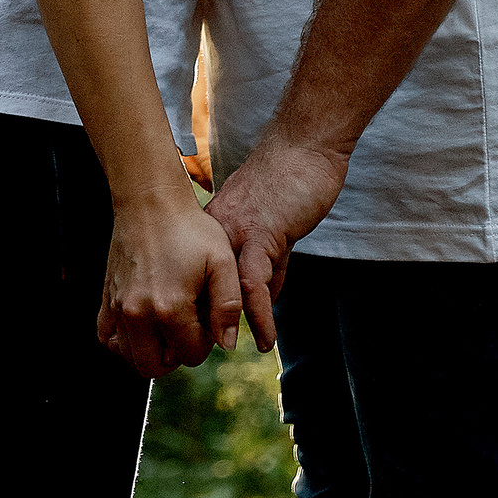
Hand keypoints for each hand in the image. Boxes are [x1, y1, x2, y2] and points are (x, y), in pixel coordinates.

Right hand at [94, 194, 243, 378]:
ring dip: (149, 350)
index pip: (190, 355)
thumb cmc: (190, 229)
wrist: (150, 201)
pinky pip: (105, 337)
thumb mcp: (222, 262)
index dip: (205, 342)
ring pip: (129, 357)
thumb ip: (228, 306)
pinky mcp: (106, 297)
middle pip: (154, 366)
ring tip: (166, 326)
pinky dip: (121, 341)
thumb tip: (227, 344)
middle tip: (187, 330)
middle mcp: (138, 313)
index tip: (207, 317)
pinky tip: (141, 324)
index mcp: (170, 308)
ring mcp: (118, 306)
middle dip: (175, 356)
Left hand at [204, 135, 350, 351]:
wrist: (303, 147)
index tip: (194, 333)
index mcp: (212, 229)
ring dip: (223, 323)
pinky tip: (265, 338)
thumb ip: (267, 263)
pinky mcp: (263, 235)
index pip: (196, 277)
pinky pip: (254, 283)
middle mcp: (216, 232)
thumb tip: (266, 299)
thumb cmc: (288, 182)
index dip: (196, 306)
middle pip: (200, 284)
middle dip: (199, 319)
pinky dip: (260, 314)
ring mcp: (237, 233)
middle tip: (200, 350)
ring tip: (226, 349)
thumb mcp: (271, 229)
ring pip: (221, 288)